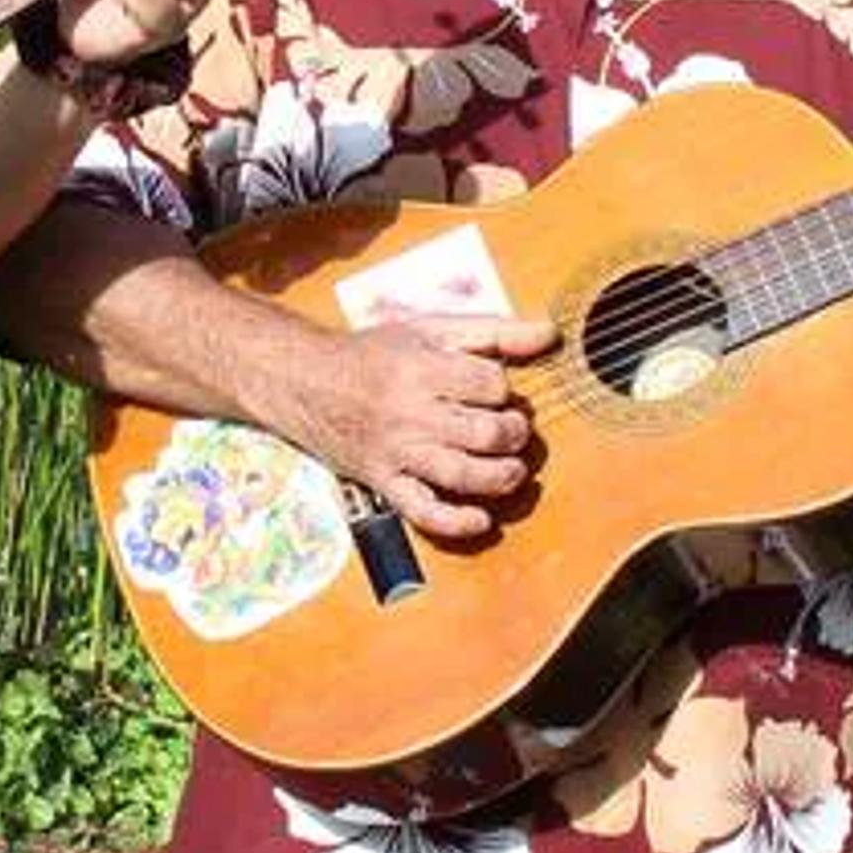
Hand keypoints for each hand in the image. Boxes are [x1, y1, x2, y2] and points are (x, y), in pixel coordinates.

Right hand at [268, 310, 558, 544]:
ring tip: (511, 469)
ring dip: (501, 477)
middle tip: (511, 429)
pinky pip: (423, 512)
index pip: (490, 385)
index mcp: (422, 369)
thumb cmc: (372, 354)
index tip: (494, 389)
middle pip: (485, 433)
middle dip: (513, 433)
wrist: (303, 380)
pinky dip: (457, 522)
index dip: (503, 388)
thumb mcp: (430, 330)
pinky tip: (481, 519)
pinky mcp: (384, 482)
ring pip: (463, 475)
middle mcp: (410, 413)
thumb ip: (492, 331)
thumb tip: (549, 333)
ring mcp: (398, 452)